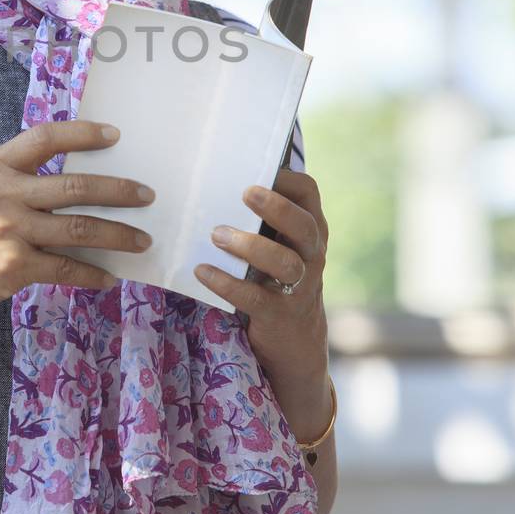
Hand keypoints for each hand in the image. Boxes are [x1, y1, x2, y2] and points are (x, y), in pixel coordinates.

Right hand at [0, 120, 156, 325]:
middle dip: (120, 190)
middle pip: (75, 186)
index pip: (45, 137)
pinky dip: (93, 273)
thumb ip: (16, 179)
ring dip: (119, 235)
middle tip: (148, 194)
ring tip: (142, 239)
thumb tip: (75, 181)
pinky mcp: (14, 266)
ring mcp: (9, 230)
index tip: (116, 135)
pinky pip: (67, 267)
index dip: (83, 133)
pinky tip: (108, 276)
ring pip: (80, 228)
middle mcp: (2, 193)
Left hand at [192, 168, 328, 380]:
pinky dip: (228, 283)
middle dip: (277, 208)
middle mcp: (312, 254)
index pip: (308, 192)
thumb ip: (260, 219)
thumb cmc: (274, 277)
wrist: (293, 342)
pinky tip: (203, 272)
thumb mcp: (277, 244)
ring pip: (286, 263)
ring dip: (250, 246)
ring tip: (217, 235)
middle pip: (304, 226)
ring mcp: (300, 286)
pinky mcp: (280, 314)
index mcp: (310, 228)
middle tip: (245, 194)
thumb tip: (215, 181)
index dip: (286, 179)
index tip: (257, 171)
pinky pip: (256, 298)